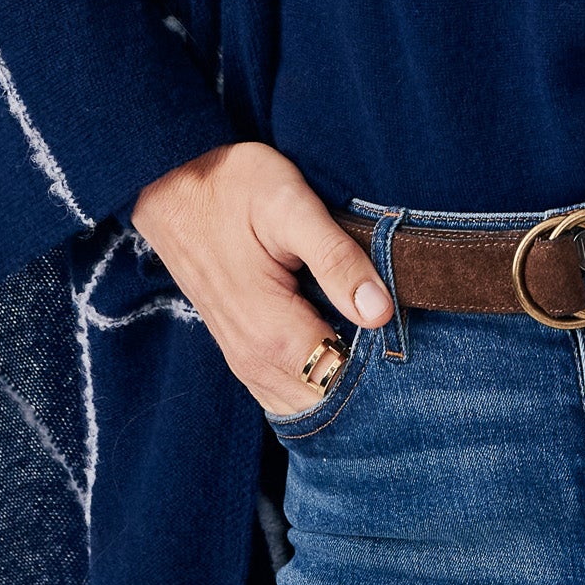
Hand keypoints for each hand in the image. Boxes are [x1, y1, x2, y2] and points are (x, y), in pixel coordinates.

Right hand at [130, 141, 393, 415]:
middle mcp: (254, 362)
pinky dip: (319, 378)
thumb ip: (336, 260)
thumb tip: (381, 311)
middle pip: (328, 400)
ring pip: (308, 401)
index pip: (344, 383)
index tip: (410, 336)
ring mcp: (245, 361)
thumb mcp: (291, 206)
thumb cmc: (233, 186)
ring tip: (379, 338)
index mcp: (271, 333)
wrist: (173, 183)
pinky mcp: (243, 351)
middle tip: (403, 337)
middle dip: (370, 381)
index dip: (384, 367)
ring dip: (346, 380)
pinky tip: (345, 343)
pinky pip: (288, 390)